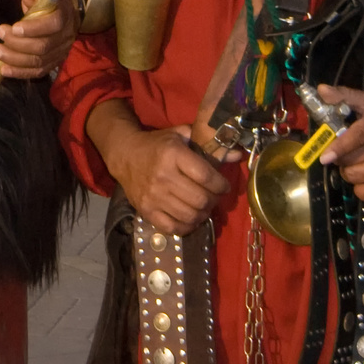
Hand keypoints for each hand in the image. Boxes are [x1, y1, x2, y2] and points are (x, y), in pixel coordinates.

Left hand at [0, 0, 77, 78]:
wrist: (65, 13)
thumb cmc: (49, 1)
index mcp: (65, 15)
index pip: (53, 24)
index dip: (34, 28)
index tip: (14, 27)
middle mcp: (66, 36)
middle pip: (43, 46)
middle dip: (17, 44)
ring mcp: (61, 51)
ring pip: (39, 62)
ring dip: (15, 59)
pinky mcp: (54, 62)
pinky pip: (38, 72)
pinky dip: (20, 72)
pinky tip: (4, 69)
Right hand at [108, 124, 229, 235]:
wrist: (125, 155)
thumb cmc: (157, 145)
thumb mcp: (181, 136)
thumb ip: (209, 145)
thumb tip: (238, 155)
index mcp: (173, 154)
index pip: (207, 177)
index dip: (222, 185)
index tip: (224, 186)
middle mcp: (163, 176)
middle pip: (201, 199)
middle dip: (214, 200)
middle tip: (214, 196)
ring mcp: (154, 196)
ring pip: (191, 215)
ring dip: (203, 214)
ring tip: (203, 207)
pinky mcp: (146, 210)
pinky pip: (174, 227)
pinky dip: (187, 226)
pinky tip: (190, 217)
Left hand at [316, 84, 363, 202]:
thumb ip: (344, 95)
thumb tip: (321, 90)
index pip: (359, 136)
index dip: (340, 147)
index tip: (324, 157)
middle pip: (351, 160)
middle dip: (339, 156)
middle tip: (343, 150)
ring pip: (354, 176)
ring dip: (347, 170)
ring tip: (354, 160)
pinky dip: (359, 187)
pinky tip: (363, 175)